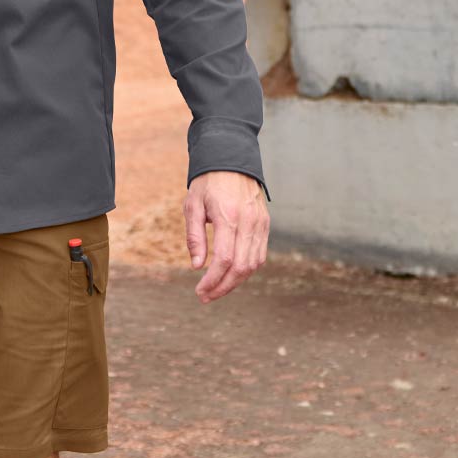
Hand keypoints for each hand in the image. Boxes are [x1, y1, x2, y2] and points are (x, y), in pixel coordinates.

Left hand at [186, 172, 268, 303]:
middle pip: (241, 267)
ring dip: (235, 282)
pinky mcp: (265, 225)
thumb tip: (197, 266)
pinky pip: (259, 255)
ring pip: (253, 264)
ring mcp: (260, 224)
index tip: (200, 291)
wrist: (232, 161)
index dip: (212, 280)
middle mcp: (249, 222)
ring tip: (216, 289)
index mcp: (229, 216)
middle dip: (223, 287)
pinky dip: (246, 269)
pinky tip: (231, 275)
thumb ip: (194, 237)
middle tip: (206, 297)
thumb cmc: (207, 183)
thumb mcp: (192, 206)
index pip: (224, 259)